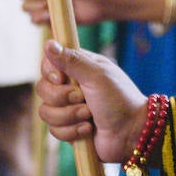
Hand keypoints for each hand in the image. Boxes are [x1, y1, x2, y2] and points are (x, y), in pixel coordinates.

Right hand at [36, 40, 147, 162]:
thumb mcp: (96, 75)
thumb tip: (49, 43)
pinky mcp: (69, 127)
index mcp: (79, 67)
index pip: (48, 63)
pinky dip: (72, 131)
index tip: (61, 78)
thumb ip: (72, 60)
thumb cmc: (119, 99)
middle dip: (62, 98)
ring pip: (46, 112)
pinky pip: (54, 130)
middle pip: (43, 89)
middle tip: (84, 99)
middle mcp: (70, 86)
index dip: (50, 72)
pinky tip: (89, 129)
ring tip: (89, 116)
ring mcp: (68, 108)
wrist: (131, 132)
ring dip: (69, 116)